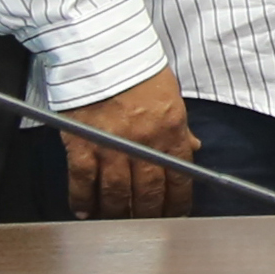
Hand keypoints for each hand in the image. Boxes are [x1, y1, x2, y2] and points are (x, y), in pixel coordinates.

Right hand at [59, 70, 201, 218]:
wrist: (100, 47)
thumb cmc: (135, 67)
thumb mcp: (169, 94)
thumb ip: (179, 127)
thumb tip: (192, 148)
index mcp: (170, 128)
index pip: (180, 175)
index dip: (178, 202)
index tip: (176, 215)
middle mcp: (144, 141)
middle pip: (148, 191)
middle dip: (148, 214)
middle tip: (146, 227)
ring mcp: (111, 144)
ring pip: (116, 193)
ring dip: (116, 213)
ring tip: (115, 223)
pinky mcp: (82, 143)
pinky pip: (82, 180)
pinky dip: (82, 199)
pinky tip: (84, 211)